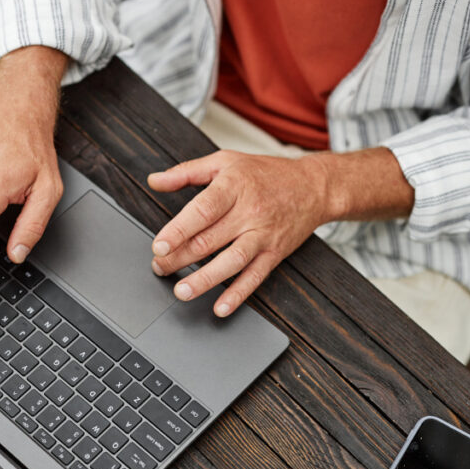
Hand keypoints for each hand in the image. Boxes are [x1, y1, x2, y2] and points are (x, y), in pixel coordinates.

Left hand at [147, 147, 413, 316]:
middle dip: (180, 258)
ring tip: (182, 291)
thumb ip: (187, 171)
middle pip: (210, 240)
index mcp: (233, 186)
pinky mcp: (274, 253)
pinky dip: (238, 295)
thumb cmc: (266, 173)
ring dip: (204, 280)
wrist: (313, 186)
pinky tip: (221, 307)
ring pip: (231, 261)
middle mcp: (249, 212)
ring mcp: (262, 235)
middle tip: (159, 267)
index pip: (202, 210)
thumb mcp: (225, 161)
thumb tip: (155, 180)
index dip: (179, 230)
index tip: (159, 245)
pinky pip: (254, 276)